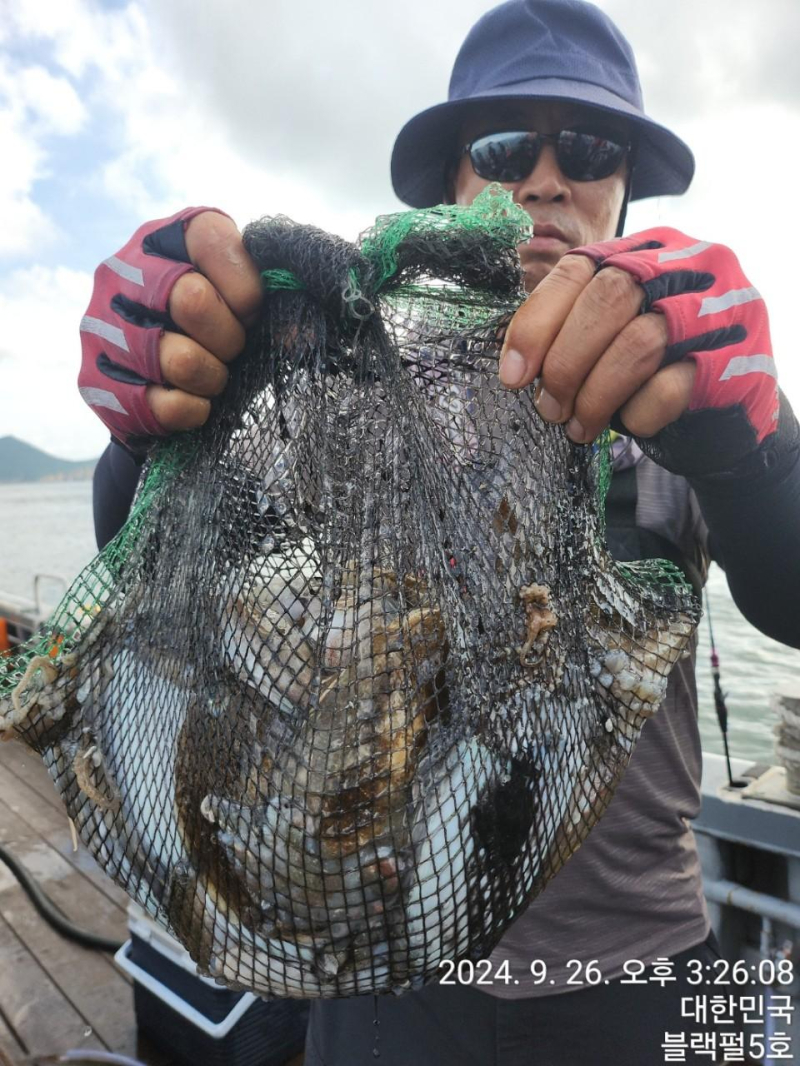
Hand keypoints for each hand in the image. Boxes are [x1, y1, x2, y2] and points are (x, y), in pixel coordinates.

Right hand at [79, 207, 262, 451]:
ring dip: (214, 377)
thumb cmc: (213, 335)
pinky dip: (194, 410)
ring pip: (180, 358)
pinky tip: (194, 403)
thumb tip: (298, 332)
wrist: (159, 393)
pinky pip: (164, 404)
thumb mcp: (243, 304)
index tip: (252, 310)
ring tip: (213, 378)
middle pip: (190, 298)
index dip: (244, 282)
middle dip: (230, 337)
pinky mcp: (96, 381)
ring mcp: (101, 326)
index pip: (208, 236)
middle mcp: (121, 271)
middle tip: (233, 350)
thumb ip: (274, 301)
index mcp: (163, 239)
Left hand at [498, 227, 778, 474]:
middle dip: (565, 362)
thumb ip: (574, 326)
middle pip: (608, 299)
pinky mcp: (734, 360)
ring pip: (638, 344)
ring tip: (578, 427)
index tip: (513, 376)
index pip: (577, 270)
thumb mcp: (614, 332)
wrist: (728, 412)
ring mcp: (718, 310)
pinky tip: (629, 424)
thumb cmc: (656, 368)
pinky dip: (637, 413)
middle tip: (549, 408)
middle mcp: (687, 266)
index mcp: (645, 250)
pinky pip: (670, 387)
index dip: (537, 323)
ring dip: (595, 396)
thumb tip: (515, 365)